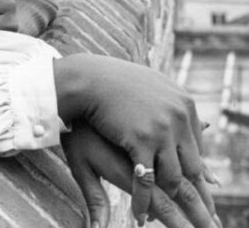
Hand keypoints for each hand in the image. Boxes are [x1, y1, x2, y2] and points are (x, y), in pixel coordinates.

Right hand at [55, 54, 215, 226]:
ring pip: (174, 178)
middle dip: (192, 193)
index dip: (192, 169)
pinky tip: (139, 214)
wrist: (88, 77)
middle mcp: (179, 118)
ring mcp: (162, 130)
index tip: (188, 185)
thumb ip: (173, 107)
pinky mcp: (141, 140)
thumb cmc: (113, 80)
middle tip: (194, 215)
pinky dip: (143, 200)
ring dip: (167, 202)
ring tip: (162, 219)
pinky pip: (147, 180)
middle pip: (193, 167)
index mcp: (184, 105)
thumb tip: (203, 122)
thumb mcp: (152, 87)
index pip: (196, 147)